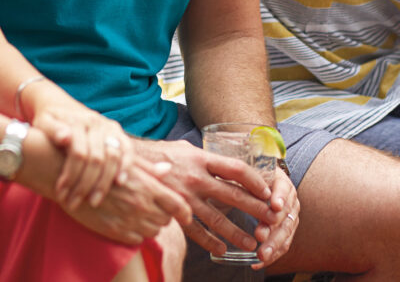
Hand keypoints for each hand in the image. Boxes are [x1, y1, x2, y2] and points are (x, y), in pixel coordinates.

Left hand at [34, 103, 133, 209]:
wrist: (61, 106)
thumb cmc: (48, 121)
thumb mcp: (43, 123)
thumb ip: (52, 130)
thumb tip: (65, 138)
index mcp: (76, 121)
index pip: (78, 154)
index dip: (70, 177)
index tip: (61, 194)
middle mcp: (94, 122)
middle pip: (96, 158)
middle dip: (85, 185)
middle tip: (74, 203)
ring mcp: (108, 126)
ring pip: (112, 156)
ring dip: (104, 181)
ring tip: (94, 201)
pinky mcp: (116, 131)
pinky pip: (127, 148)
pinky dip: (126, 165)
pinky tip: (120, 182)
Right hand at [62, 157, 189, 245]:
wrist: (71, 178)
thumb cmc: (100, 166)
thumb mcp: (127, 163)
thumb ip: (150, 170)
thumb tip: (167, 169)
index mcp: (148, 186)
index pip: (178, 205)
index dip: (185, 213)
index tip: (187, 216)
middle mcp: (141, 204)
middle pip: (166, 220)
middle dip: (163, 215)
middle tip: (153, 208)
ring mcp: (129, 219)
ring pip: (153, 231)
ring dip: (150, 225)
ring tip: (138, 214)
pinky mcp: (115, 232)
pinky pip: (136, 239)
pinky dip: (136, 234)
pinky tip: (127, 222)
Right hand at [136, 139, 274, 259]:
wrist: (127, 165)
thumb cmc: (158, 155)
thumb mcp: (184, 149)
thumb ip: (203, 157)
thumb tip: (221, 162)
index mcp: (201, 158)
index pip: (236, 169)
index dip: (255, 180)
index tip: (267, 191)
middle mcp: (196, 178)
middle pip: (233, 194)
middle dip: (255, 208)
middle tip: (272, 219)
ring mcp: (185, 196)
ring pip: (217, 218)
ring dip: (237, 232)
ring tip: (252, 242)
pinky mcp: (174, 211)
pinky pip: (196, 230)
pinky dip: (210, 241)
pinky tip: (221, 249)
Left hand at [250, 165, 298, 268]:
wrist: (257, 186)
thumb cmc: (247, 178)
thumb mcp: (246, 174)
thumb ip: (244, 178)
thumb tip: (232, 182)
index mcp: (281, 182)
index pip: (284, 188)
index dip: (280, 197)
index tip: (275, 206)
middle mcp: (289, 200)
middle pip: (285, 215)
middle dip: (273, 227)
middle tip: (260, 235)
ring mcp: (290, 217)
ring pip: (285, 233)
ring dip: (273, 245)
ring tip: (260, 255)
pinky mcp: (286, 231)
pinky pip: (283, 245)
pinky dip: (272, 255)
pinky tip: (258, 263)